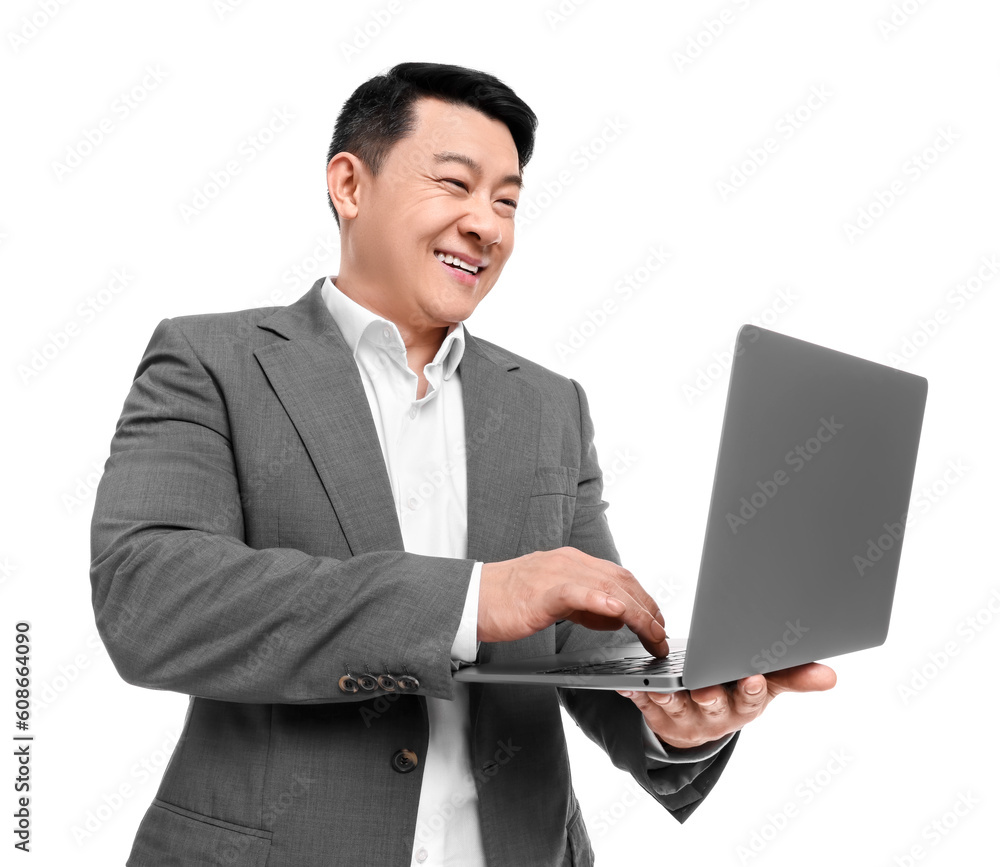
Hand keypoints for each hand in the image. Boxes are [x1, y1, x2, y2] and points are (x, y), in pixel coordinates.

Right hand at [479, 547, 667, 655]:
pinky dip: (601, 602)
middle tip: (662, 635)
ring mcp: (556, 573)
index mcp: (573, 563)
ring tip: (652, 632)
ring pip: (608, 587)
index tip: (658, 622)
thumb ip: (585, 606)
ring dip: (636, 612)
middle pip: (622, 581)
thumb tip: (615, 617)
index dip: (644, 600)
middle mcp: (569, 562)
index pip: (620, 577)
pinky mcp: (542, 590)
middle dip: (648, 609)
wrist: (471, 598)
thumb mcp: (555, 601)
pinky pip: (578, 592)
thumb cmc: (508, 602)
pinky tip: (618, 613)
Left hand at [616, 662, 836, 749]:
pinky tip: (631, 685)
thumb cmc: (736, 692)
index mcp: (744, 704)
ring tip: (663, 687)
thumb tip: (830, 676)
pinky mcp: (656, 712)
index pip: (753, 699)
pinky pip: (645, 702)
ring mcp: (685, 715)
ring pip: (676, 706)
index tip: (753, 677)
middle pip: (714, 705)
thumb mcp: (766, 684)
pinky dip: (638, 692)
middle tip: (705, 689)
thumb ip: (794, 675)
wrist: (699, 719)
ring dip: (669, 696)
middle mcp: (715, 714)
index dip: (752, 690)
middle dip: (710, 697)